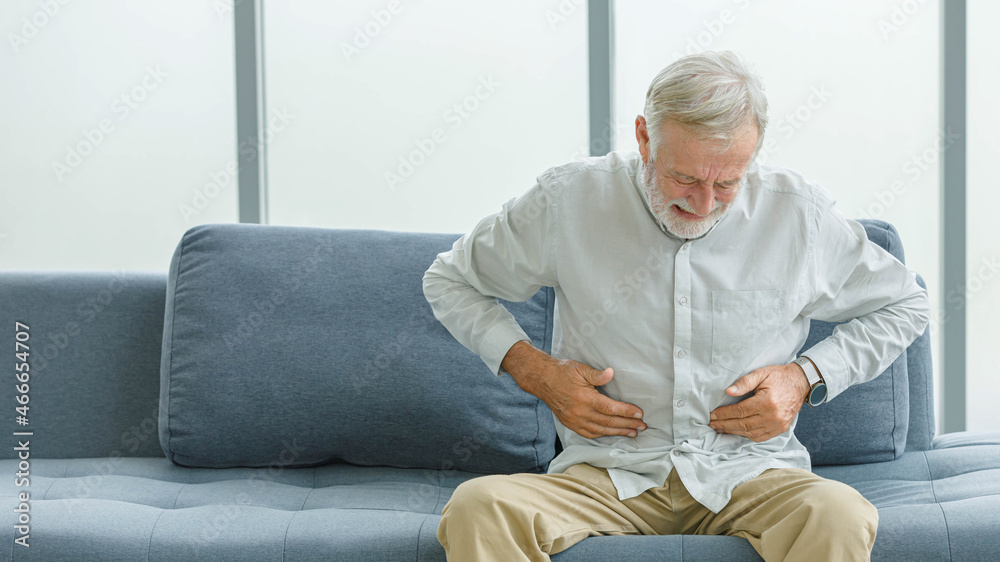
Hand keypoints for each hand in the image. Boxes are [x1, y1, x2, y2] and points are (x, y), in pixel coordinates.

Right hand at [502, 341, 645, 438]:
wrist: (541, 379)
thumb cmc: (562, 371)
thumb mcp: (580, 368)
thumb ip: (597, 374)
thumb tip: (611, 373)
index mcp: (584, 398)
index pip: (610, 408)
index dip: (627, 412)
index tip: (640, 414)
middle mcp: (579, 413)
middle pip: (608, 422)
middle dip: (627, 425)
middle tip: (642, 426)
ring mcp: (574, 420)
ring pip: (600, 430)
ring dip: (618, 432)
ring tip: (632, 433)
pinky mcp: (570, 423)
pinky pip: (589, 434)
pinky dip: (602, 435)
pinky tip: (612, 433)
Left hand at [708, 363, 810, 442]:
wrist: (801, 383)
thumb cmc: (779, 376)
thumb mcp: (761, 373)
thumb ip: (744, 382)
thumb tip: (728, 392)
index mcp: (767, 402)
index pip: (740, 411)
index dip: (724, 414)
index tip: (712, 414)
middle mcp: (773, 416)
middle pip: (743, 425)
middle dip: (725, 425)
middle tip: (711, 424)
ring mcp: (778, 425)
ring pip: (750, 433)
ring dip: (733, 432)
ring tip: (720, 429)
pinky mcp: (781, 429)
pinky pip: (760, 437)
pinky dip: (747, 435)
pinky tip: (737, 432)